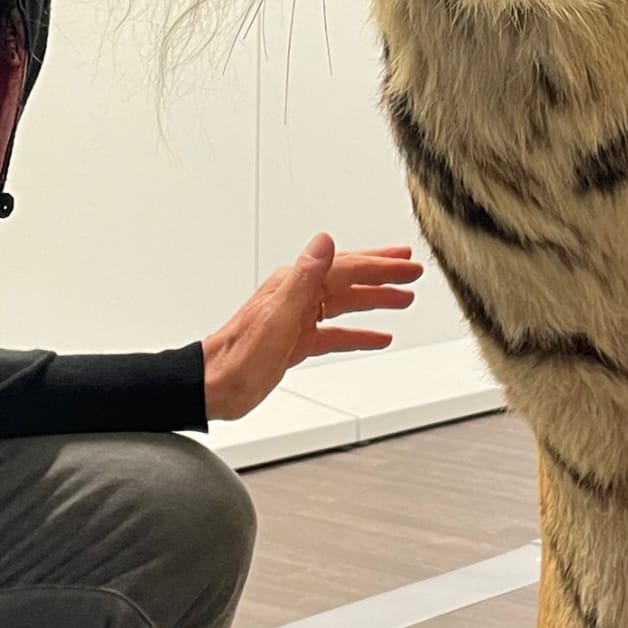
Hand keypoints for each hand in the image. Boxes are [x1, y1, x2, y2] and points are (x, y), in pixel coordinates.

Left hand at [202, 233, 422, 420]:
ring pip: (345, 304)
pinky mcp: (296, 342)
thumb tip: (324, 240)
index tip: (406, 262)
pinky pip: (335, 333)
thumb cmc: (239, 356)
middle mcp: (297, 296)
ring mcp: (297, 318)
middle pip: (349, 279)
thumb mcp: (278, 316)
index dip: (379, 265)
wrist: (214, 386)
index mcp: (295, 285)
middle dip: (382, 274)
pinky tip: (376, 337)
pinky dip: (358, 333)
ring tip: (403, 299)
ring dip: (375, 299)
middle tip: (412, 271)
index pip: (346, 267)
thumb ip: (304, 277)